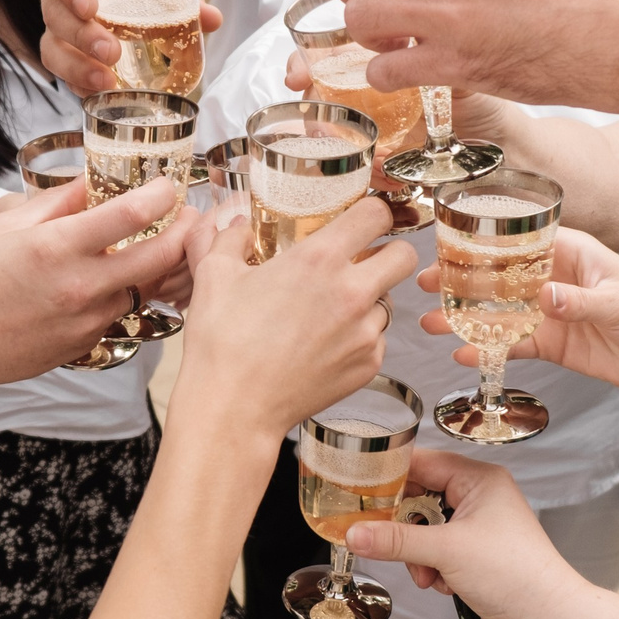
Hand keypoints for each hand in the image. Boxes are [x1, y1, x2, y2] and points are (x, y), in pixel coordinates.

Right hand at [0, 174, 192, 402]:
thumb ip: (58, 202)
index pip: (130, 214)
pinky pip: (117, 314)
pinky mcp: (86, 344)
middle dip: (182, 233)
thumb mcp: (7, 225)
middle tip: (187, 217)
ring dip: (150, 268)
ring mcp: (86, 320)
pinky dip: (120, 295)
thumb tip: (95, 181)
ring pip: (141, 288)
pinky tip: (103, 283)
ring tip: (146, 247)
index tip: (168, 185)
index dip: (160, 194)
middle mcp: (79, 286)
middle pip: (158, 257)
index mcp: (57, 247)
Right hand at [37, 0, 225, 96]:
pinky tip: (100, 92)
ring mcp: (55, 26)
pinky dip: (79, 83)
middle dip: (81, 35)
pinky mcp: (61, 54)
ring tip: (106, 79)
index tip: (90, 6)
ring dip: (77, 66)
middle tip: (110, 51)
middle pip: (54, 13)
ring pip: (51, 47)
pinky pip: (61, 72)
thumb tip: (213, 19)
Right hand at [169, 196, 418, 444]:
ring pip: (389, 301)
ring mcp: (365, 332)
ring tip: (328, 312)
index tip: (362, 218)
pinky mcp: (368, 365)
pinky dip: (358, 337)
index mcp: (319, 259)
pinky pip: (377, 338)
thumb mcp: (214, 275)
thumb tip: (239, 227)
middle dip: (389, 252)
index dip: (372, 212)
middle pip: (404, 256)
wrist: (234, 406)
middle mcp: (352, 292)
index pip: (375, 215)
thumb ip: (232, 239)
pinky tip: (324, 344)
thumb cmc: (222, 342)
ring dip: (368, 300)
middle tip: (363, 259)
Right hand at [342, 448, 583, 618]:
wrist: (544, 618)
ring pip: (425, 530)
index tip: (360, 491)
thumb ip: (395, 540)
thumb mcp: (446, 550)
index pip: (422, 463)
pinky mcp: (474, 554)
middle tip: (385, 540)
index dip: (390, 477)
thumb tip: (356, 534)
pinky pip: (436, 552)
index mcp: (479, 480)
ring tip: (428, 574)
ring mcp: (477, 527)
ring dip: (418, 555)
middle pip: (420, 499)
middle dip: (404, 528)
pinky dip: (433, 568)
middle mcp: (478, 498)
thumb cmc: (515, 573)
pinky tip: (444, 584)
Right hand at [416, 229, 618, 392]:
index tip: (450, 244)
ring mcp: (550, 312)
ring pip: (499, 311)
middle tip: (425, 284)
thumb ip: (580, 301)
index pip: (521, 239)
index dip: (484, 241)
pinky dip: (489, 349)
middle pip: (499, 275)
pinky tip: (463, 353)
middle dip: (462, 280)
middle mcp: (554, 278)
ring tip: (432, 323)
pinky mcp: (553, 343)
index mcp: (571, 252)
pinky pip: (513, 344)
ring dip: (467, 317)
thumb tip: (544, 296)